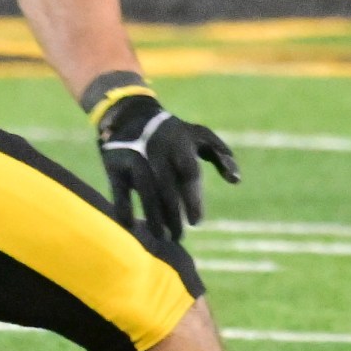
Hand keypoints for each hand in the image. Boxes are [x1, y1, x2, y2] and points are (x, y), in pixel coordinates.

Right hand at [96, 91, 239, 240]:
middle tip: (179, 236)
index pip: (189, 174)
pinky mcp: (114, 164)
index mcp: (180, 143)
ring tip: (162, 236)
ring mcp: (134, 156)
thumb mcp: (200, 136)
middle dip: (174, 216)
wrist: (131, 113)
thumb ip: (221, 155)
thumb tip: (236, 180)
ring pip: (146, 192)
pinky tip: (132, 225)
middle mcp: (157, 149)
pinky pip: (120, 191)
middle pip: (167, 188)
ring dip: (154, 218)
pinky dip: (125, 209)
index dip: (193, 200)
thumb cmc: (174, 133)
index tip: (197, 222)